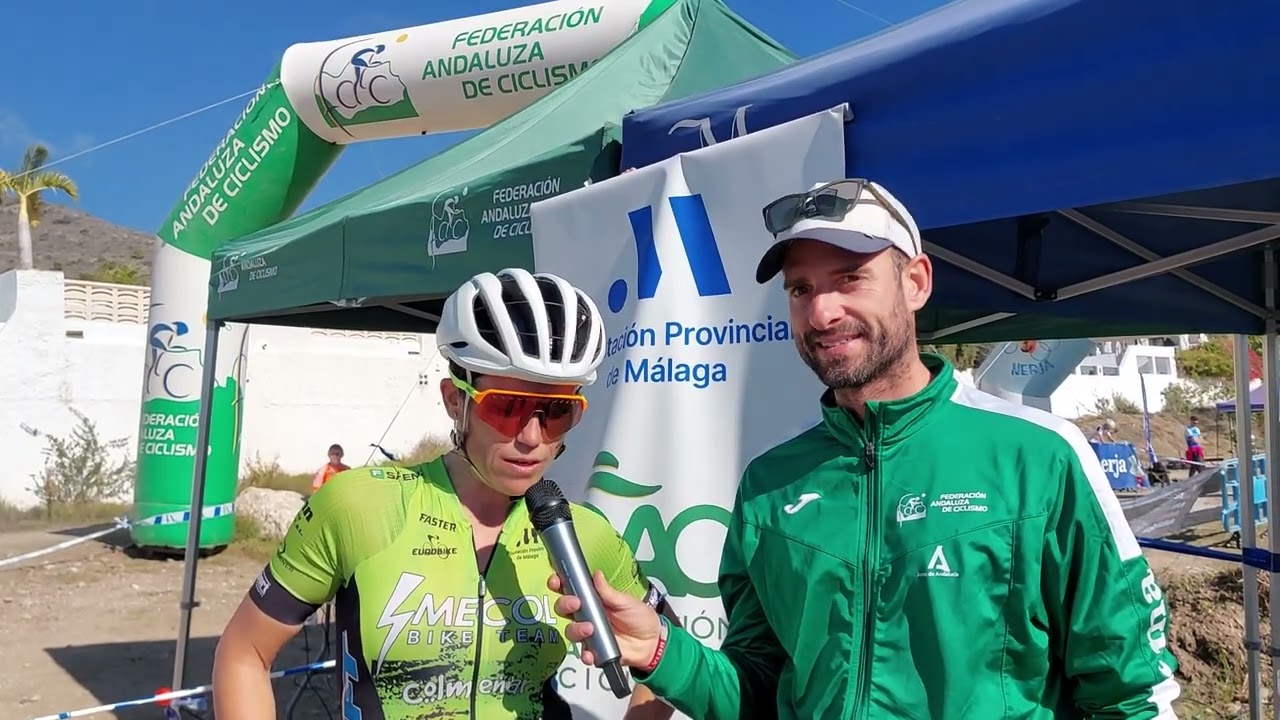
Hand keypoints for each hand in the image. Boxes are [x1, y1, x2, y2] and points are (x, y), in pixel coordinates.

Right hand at [548, 569, 663, 667]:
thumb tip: (596, 575)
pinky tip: (590, 653)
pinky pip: (584, 653)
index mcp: (592, 600)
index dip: (559, 584)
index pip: (570, 590)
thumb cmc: (639, 617)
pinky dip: (585, 654)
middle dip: (564, 604)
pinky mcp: (595, 651)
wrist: (652, 641)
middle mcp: (587, 615)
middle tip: (575, 603)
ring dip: (576, 629)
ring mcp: (589, 634)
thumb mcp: (626, 602)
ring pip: (571, 631)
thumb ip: (609, 592)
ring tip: (590, 629)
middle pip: (564, 609)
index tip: (556, 580)